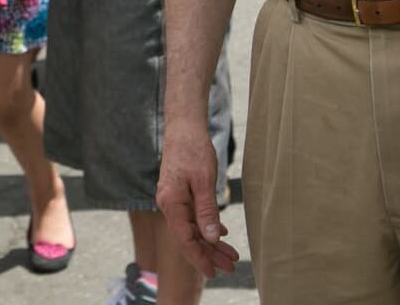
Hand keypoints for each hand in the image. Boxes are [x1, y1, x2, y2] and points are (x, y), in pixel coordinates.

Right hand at [156, 121, 239, 278]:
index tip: (214, 272)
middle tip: (231, 267)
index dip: (200, 258)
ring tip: (230, 255)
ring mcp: (173, 200)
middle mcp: (169, 205)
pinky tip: (220, 234)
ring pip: (192, 228)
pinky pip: (192, 217)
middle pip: (189, 237)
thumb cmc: (193, 149)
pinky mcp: (179, 194)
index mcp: (171, 203)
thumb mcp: (204, 180)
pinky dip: (207, 227)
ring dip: (210, 242)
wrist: (183, 127)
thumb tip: (210, 237)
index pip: (185, 239)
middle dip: (209, 254)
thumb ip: (206, 210)